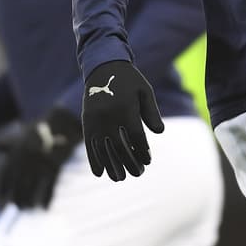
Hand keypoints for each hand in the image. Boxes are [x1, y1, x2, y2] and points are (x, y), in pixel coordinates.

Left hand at [0, 108, 80, 209]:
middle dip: (17, 197)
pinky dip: (46, 199)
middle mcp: (26, 160)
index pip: (5, 174)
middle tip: (18, 205)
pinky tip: (44, 207)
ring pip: (31, 189)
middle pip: (18, 185)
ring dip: (29, 201)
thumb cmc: (42, 127)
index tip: (1, 195)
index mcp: (16, 152)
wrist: (63, 121)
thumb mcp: (23, 133)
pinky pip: (49, 188)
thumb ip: (7, 142)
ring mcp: (40, 165)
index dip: (2, 186)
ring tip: (28, 207)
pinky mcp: (54, 167)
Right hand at [82, 60, 163, 180]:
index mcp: (126, 109)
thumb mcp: (145, 91)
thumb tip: (159, 132)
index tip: (148, 161)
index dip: (142, 151)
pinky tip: (100, 173)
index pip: (135, 137)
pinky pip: (90, 145)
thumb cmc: (129, 81)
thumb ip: (152, 112)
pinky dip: (93, 160)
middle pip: (120, 147)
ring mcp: (96, 121)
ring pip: (103, 150)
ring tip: (120, 178)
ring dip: (112, 166)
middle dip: (129, 163)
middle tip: (138, 174)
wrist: (103, 67)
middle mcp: (109, 117)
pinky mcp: (86, 123)